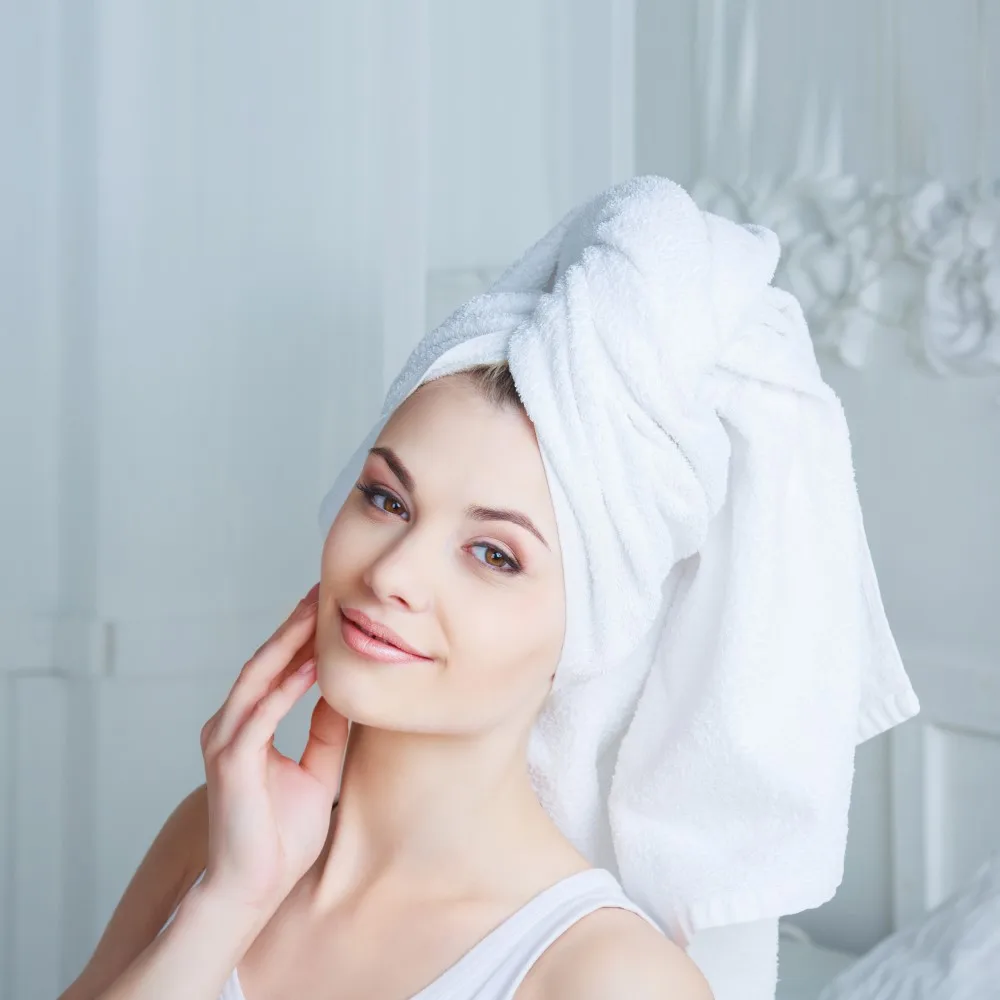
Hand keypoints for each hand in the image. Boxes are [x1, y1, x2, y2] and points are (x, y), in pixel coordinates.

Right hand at [198, 582, 348, 913]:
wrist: (253, 889)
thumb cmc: (282, 835)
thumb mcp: (319, 767)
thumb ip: (327, 728)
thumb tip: (345, 689)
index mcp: (246, 726)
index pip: (275, 668)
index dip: (300, 635)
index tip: (328, 604)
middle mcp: (229, 726)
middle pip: (265, 662)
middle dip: (294, 624)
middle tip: (322, 588)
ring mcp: (226, 742)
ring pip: (259, 677)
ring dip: (288, 643)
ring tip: (316, 611)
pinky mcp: (232, 762)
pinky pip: (261, 715)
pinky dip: (285, 687)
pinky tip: (310, 665)